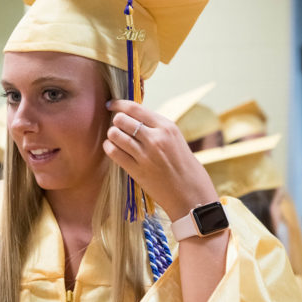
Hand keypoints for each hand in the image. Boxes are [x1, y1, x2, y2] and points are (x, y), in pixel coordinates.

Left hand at [103, 100, 218, 220]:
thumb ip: (157, 128)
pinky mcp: (137, 171)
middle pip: (122, 119)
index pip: (135, 108)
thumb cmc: (186, 168)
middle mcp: (156, 138)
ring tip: (116, 138)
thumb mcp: (176, 140)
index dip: (118, 104)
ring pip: (115, 134)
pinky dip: (109, 147)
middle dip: (116, 121)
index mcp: (167, 127)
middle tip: (118, 126)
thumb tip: (134, 117)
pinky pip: (113, 152)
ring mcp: (145, 155)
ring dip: (112, 135)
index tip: (111, 104)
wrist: (192, 197)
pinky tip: (112, 148)